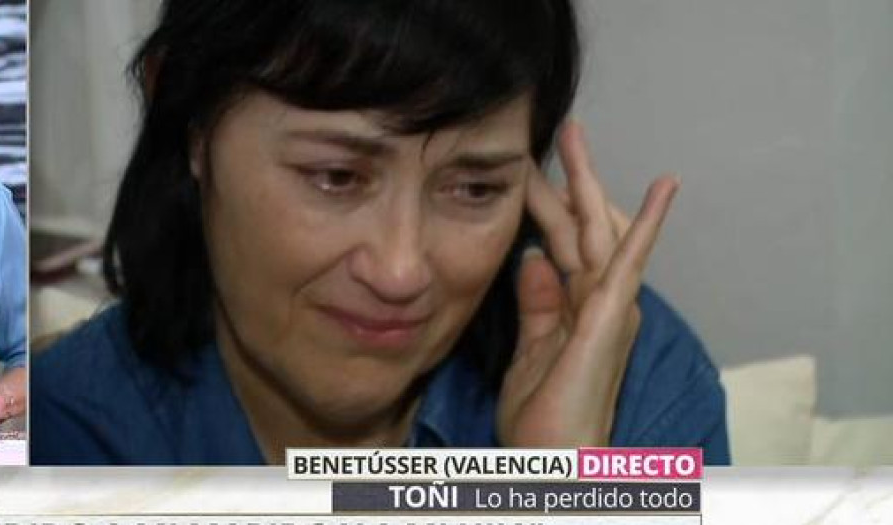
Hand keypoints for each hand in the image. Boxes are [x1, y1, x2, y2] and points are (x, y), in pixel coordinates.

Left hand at [497, 121, 678, 446]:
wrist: (557, 465)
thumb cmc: (544, 420)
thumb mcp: (529, 352)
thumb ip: (535, 306)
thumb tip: (532, 259)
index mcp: (577, 309)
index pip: (561, 244)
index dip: (545, 206)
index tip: (526, 171)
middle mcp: (600, 302)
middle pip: (583, 227)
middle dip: (570, 179)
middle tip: (560, 131)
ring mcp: (610, 307)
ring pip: (598, 230)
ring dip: (588, 182)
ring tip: (575, 136)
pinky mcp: (611, 317)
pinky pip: (628, 262)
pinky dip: (646, 224)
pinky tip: (663, 187)